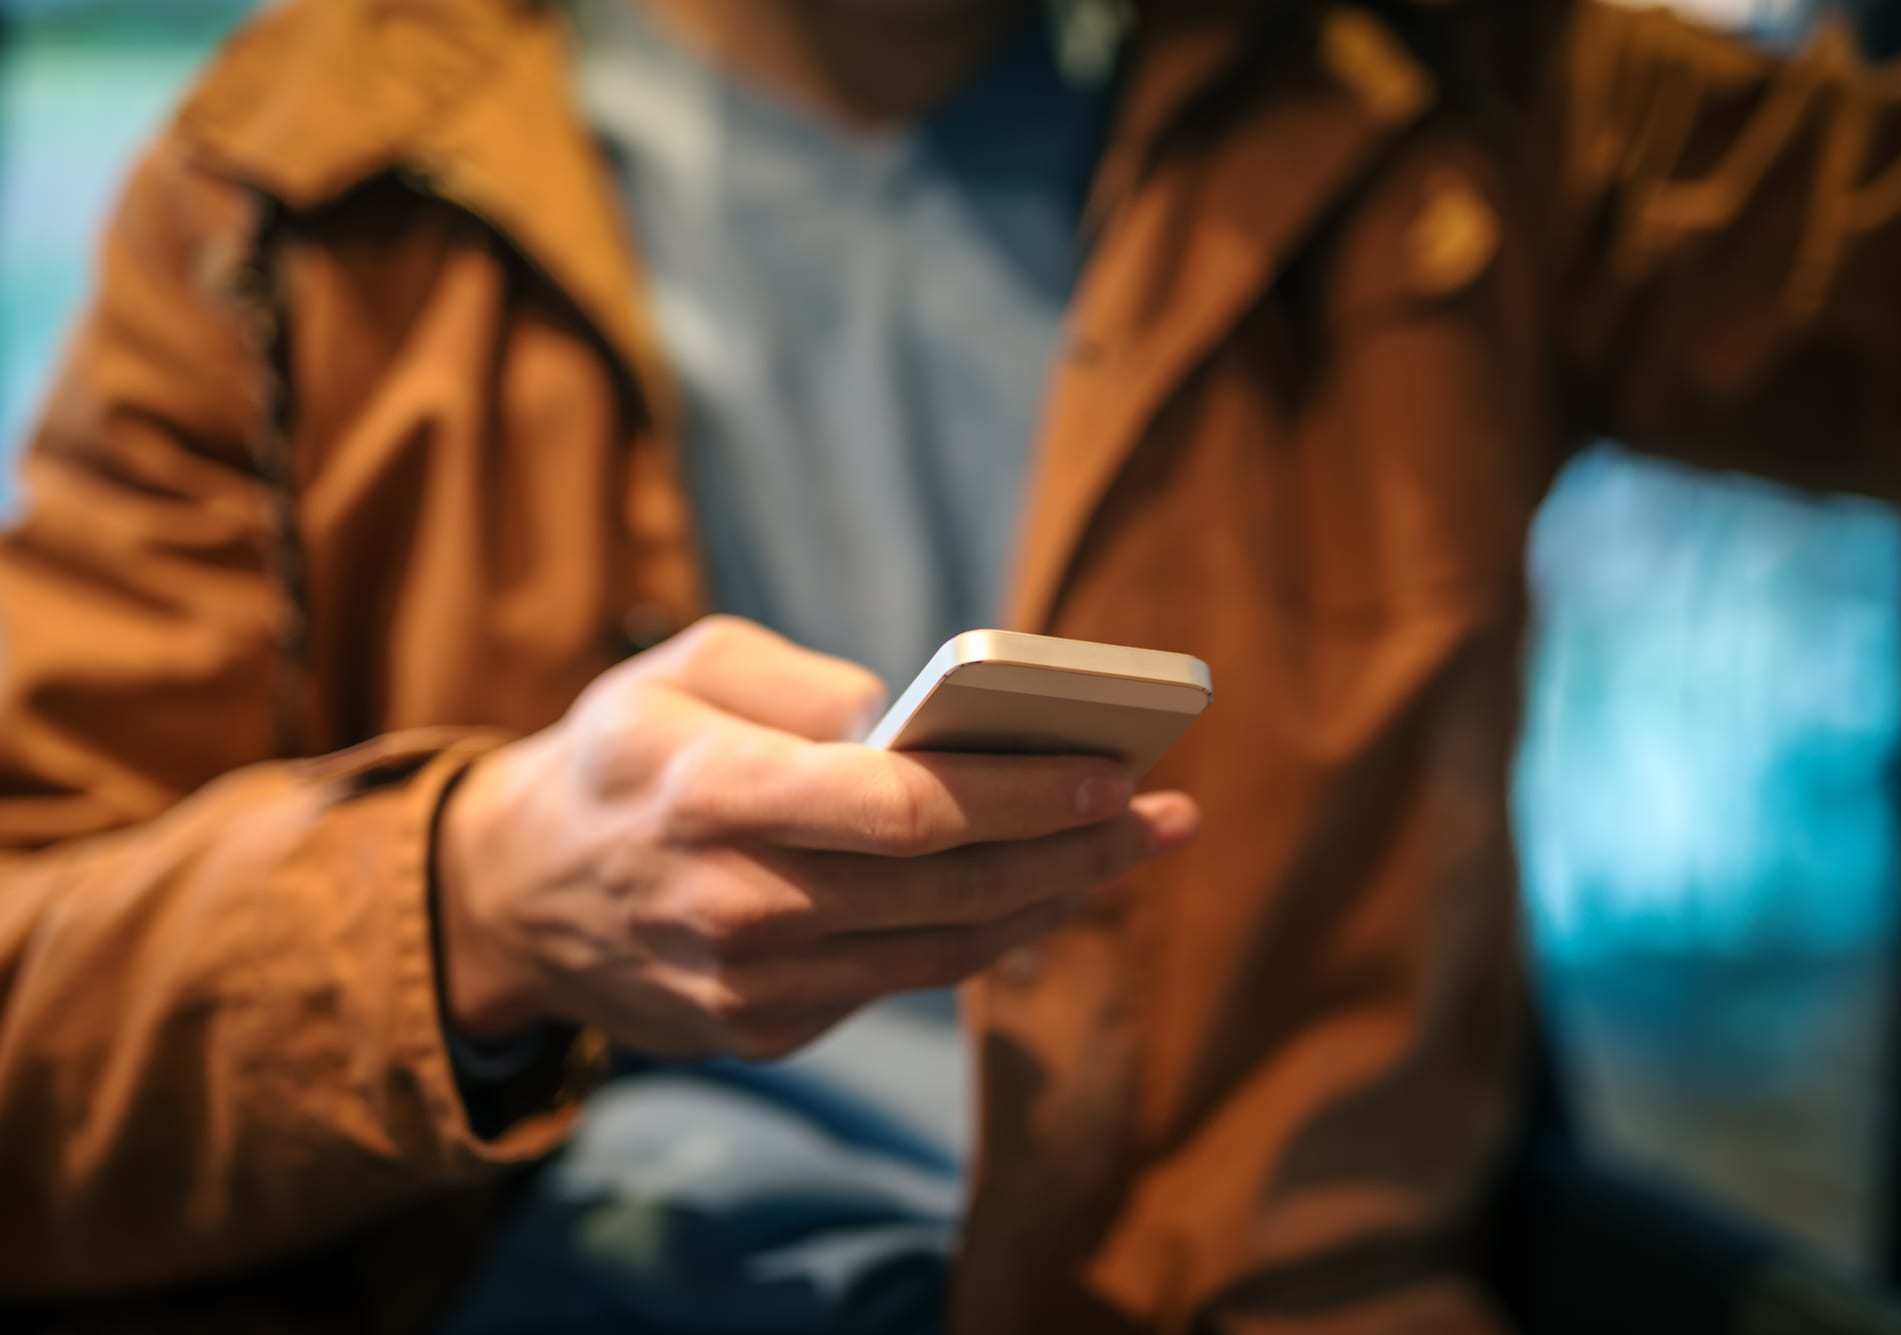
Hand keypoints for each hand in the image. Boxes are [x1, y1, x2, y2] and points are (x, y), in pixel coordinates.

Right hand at [432, 615, 1199, 1059]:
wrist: (516, 897)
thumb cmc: (620, 755)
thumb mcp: (679, 668)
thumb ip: (797, 679)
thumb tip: (910, 719)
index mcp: (716, 796)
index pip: (901, 811)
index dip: (1018, 799)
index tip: (1112, 777)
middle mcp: (740, 904)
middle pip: (948, 890)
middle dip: (1074, 856)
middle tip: (1169, 821)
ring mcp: (752, 985)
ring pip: (941, 950)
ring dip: (1048, 902)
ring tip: (1124, 853)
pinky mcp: (763, 1029)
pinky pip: (899, 982)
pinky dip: (979, 938)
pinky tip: (1037, 895)